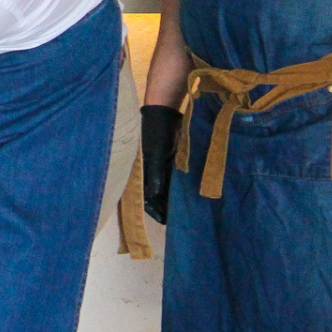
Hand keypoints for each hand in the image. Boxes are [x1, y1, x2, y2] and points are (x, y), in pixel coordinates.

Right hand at [141, 105, 183, 224]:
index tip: (168, 222)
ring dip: (175, 197)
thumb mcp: (155, 152)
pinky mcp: (169, 162)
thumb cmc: (155, 131)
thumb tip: (154, 196)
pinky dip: (180, 186)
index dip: (156, 211)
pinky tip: (190, 192)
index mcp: (140, 173)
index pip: (146, 198)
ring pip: (167, 188)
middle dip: (167, 207)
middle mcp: (149, 173)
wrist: (165, 109)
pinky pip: (174, 178)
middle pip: (157, 196)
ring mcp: (160, 167)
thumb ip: (155, 174)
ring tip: (188, 209)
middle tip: (182, 218)